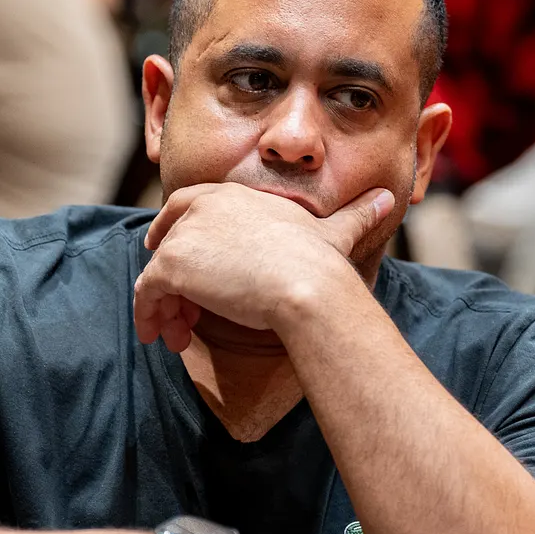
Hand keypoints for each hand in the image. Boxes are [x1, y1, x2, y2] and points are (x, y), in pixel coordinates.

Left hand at [134, 183, 394, 350]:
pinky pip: (146, 293)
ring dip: (164, 306)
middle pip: (171, 241)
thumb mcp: (336, 234)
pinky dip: (148, 316)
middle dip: (172, 278)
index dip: (175, 227)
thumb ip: (356, 216)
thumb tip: (388, 198)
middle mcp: (205, 206)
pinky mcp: (170, 264)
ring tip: (178, 336)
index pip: (189, 203)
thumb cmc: (322, 266)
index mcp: (236, 196)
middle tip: (181, 311)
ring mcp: (185, 235)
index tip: (167, 249)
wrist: (306, 288)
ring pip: (158, 272)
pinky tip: (162, 337)